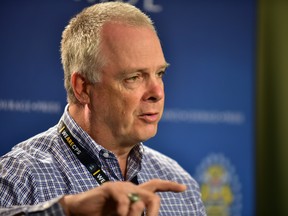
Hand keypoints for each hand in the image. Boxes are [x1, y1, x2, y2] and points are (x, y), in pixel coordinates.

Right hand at [60, 179, 185, 215]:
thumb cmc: (103, 214)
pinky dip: (124, 210)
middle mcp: (130, 187)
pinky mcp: (110, 188)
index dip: (170, 186)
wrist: (81, 211)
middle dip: (155, 210)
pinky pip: (124, 199)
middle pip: (152, 195)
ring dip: (136, 215)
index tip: (183, 187)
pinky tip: (119, 215)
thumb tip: (149, 215)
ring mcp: (120, 187)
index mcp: (134, 193)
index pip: (155, 185)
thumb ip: (134, 214)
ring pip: (140, 198)